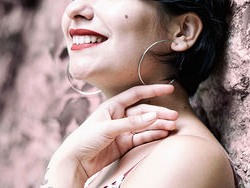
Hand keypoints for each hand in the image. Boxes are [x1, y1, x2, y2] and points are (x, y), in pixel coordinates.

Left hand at [50, 84, 177, 179]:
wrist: (76, 160)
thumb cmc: (85, 139)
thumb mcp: (108, 127)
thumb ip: (131, 123)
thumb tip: (153, 116)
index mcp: (112, 106)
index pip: (136, 94)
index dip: (153, 90)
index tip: (168, 88)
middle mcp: (119, 116)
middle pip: (144, 111)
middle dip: (159, 113)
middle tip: (173, 116)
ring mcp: (122, 130)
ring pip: (145, 124)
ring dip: (158, 124)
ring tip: (172, 126)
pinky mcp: (124, 143)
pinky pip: (141, 137)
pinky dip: (152, 135)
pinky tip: (163, 133)